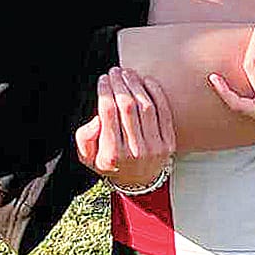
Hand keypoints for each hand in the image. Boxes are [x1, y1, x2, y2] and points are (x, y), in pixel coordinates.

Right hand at [75, 67, 175, 185]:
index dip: (105, 91)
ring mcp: (154, 148)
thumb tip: (96, 119)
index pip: (108, 113)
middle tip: (115, 71)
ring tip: (128, 73)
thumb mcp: (88, 158)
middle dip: (120, 84)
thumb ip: (84, 138)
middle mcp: (134, 152)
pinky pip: (164, 112)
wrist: (139, 183)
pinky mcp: (169, 143)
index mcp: (112, 155)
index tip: (103, 79)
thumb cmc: (111, 165)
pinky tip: (147, 81)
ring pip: (145, 107)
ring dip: (136, 85)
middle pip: (127, 107)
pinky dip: (156, 93)